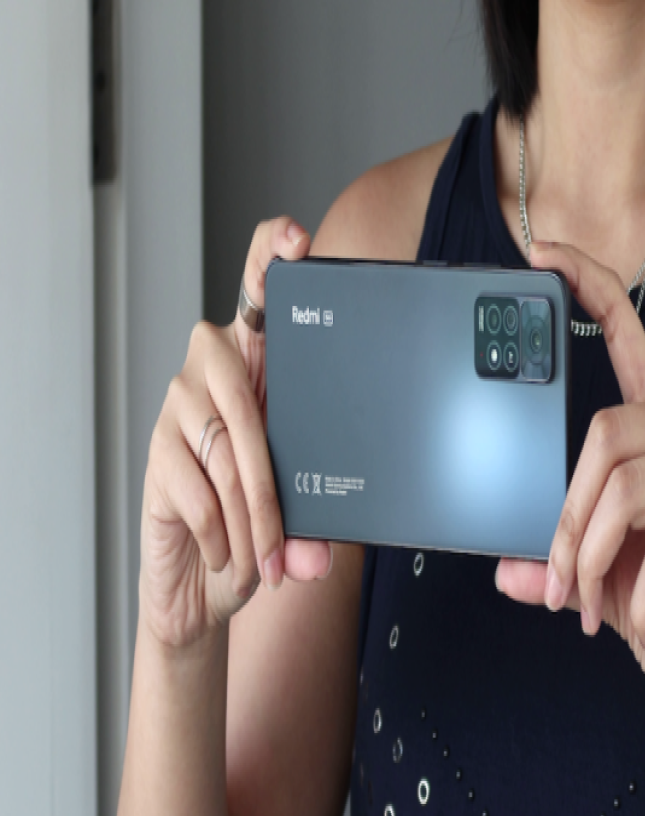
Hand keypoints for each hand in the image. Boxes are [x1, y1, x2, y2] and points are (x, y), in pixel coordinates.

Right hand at [140, 218, 332, 648]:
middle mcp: (214, 370)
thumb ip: (316, 523)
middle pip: (242, 389)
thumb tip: (317, 555)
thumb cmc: (258, 524)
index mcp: (261, 364)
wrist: (204, 577)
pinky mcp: (156, 449)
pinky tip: (232, 556)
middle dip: (270, 480)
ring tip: (269, 562)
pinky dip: (224, 533)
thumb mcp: (300, 508)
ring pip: (227, 450)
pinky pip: (198, 488)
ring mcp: (179, 404)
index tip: (295, 239)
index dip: (271, 258)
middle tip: (285, 538)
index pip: (260, 293)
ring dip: (254, 520)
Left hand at [496, 241, 644, 798]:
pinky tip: (629, 611)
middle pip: (608, 429)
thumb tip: (500, 564)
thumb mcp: (582, 569)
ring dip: (585, 555)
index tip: (544, 255)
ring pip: (620, 484)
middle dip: (564, 514)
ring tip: (585, 598)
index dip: (591, 287)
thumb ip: (544, 556)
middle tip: (555, 573)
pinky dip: (621, 592)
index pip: (628, 338)